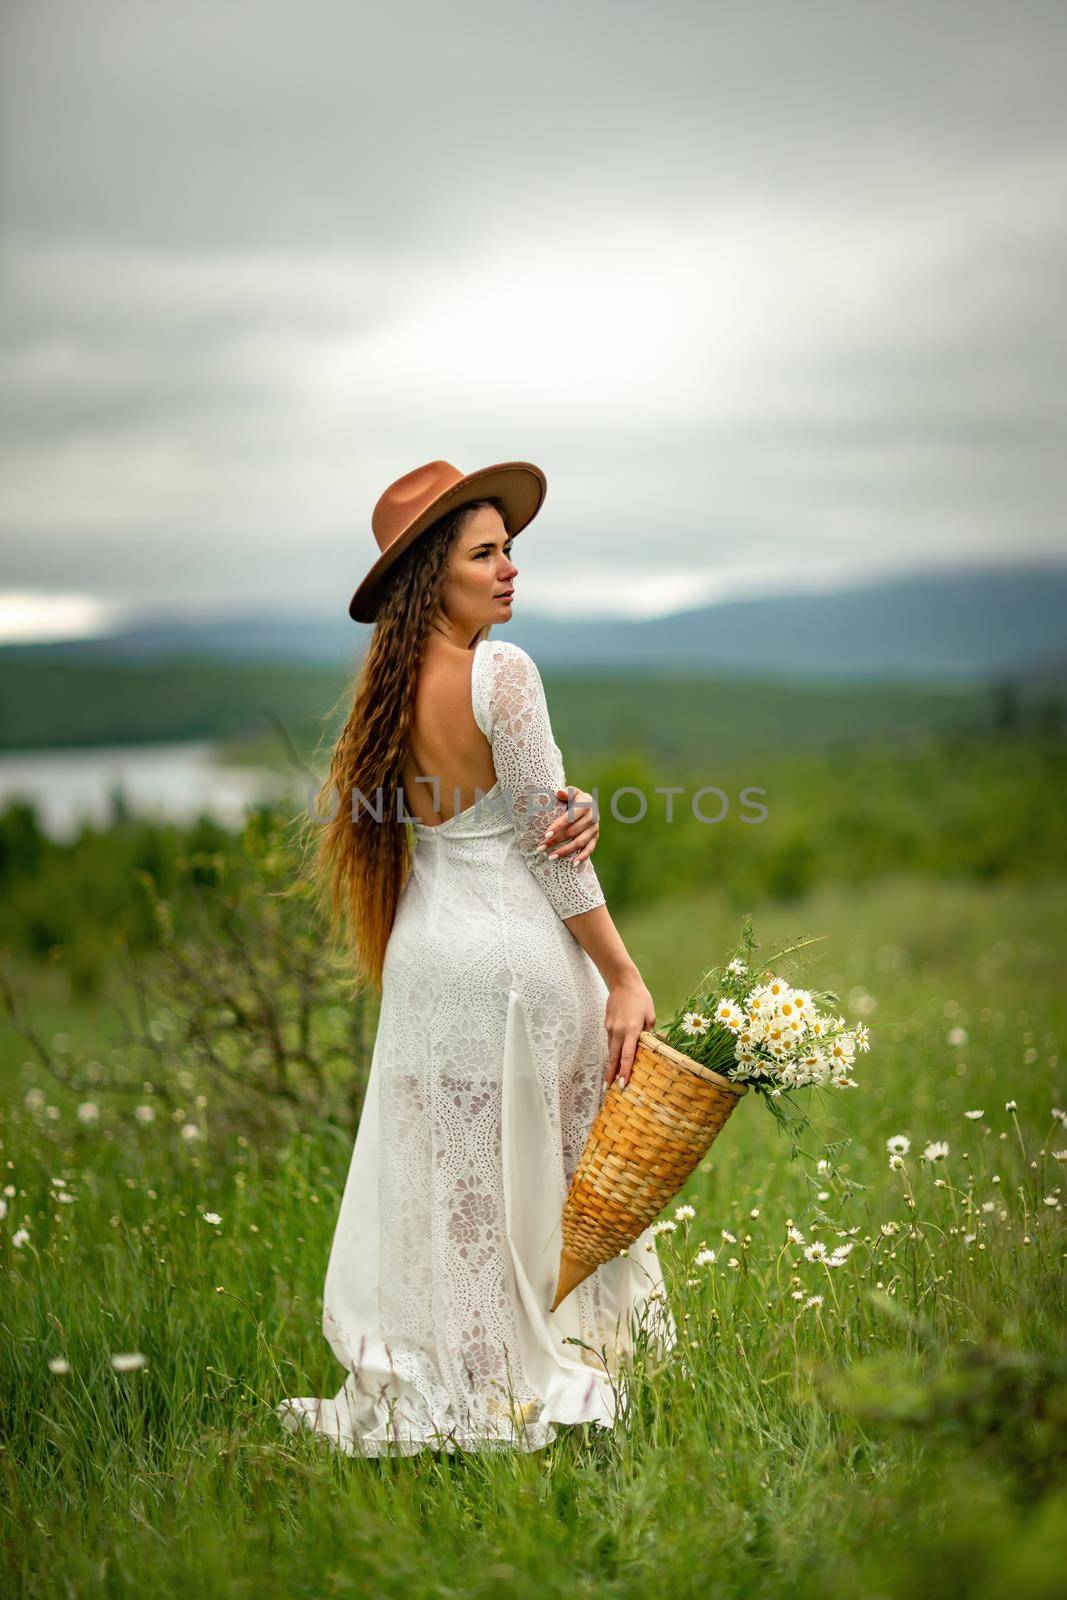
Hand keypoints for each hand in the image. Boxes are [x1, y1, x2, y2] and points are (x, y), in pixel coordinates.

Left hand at [536, 786, 599, 862]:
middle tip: (541, 848)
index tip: (546, 834)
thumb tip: (559, 792)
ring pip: (579, 842)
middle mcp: (592, 817)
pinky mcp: (596, 837)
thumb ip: (566, 792)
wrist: (589, 803)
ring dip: (565, 851)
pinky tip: (573, 864)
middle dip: (555, 841)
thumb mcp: (572, 792)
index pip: (570, 817)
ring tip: (551, 857)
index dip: (558, 826)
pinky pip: (590, 849)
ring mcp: (595, 828)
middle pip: (572, 832)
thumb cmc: (574, 798)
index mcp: (585, 804)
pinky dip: (582, 857)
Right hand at [603, 973, 655, 1090]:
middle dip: (612, 1073)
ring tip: (610, 1078)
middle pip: (614, 1057)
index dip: (625, 1071)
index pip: (627, 1055)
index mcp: (632, 1030)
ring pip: (611, 1049)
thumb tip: (648, 1044)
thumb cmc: (641, 998)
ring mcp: (611, 1028)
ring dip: (611, 1064)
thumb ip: (649, 1032)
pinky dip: (613, 1050)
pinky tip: (614, 1057)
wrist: (623, 982)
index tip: (623, 1083)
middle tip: (609, 1088)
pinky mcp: (607, 1024)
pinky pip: (610, 1040)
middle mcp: (619, 1031)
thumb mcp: (650, 1015)